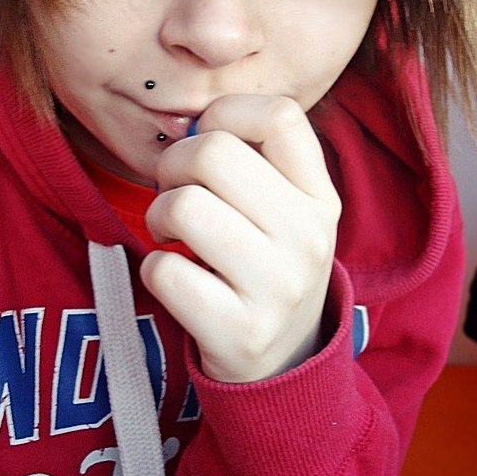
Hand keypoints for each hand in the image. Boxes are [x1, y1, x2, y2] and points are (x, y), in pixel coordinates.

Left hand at [140, 95, 341, 382]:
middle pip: (213, 152)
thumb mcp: (287, 213)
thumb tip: (187, 122)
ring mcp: (277, 287)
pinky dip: (154, 269)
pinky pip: (163, 271)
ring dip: (159, 215)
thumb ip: (253, 162)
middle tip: (174, 192)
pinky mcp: (239, 330)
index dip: (226, 112)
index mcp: (322, 198)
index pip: (281, 115)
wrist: (284, 363)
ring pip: (184, 206)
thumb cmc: (266, 266)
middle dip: (172, 165)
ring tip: (171, 235)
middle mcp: (309, 238)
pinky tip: (176, 278)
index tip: (207, 140)